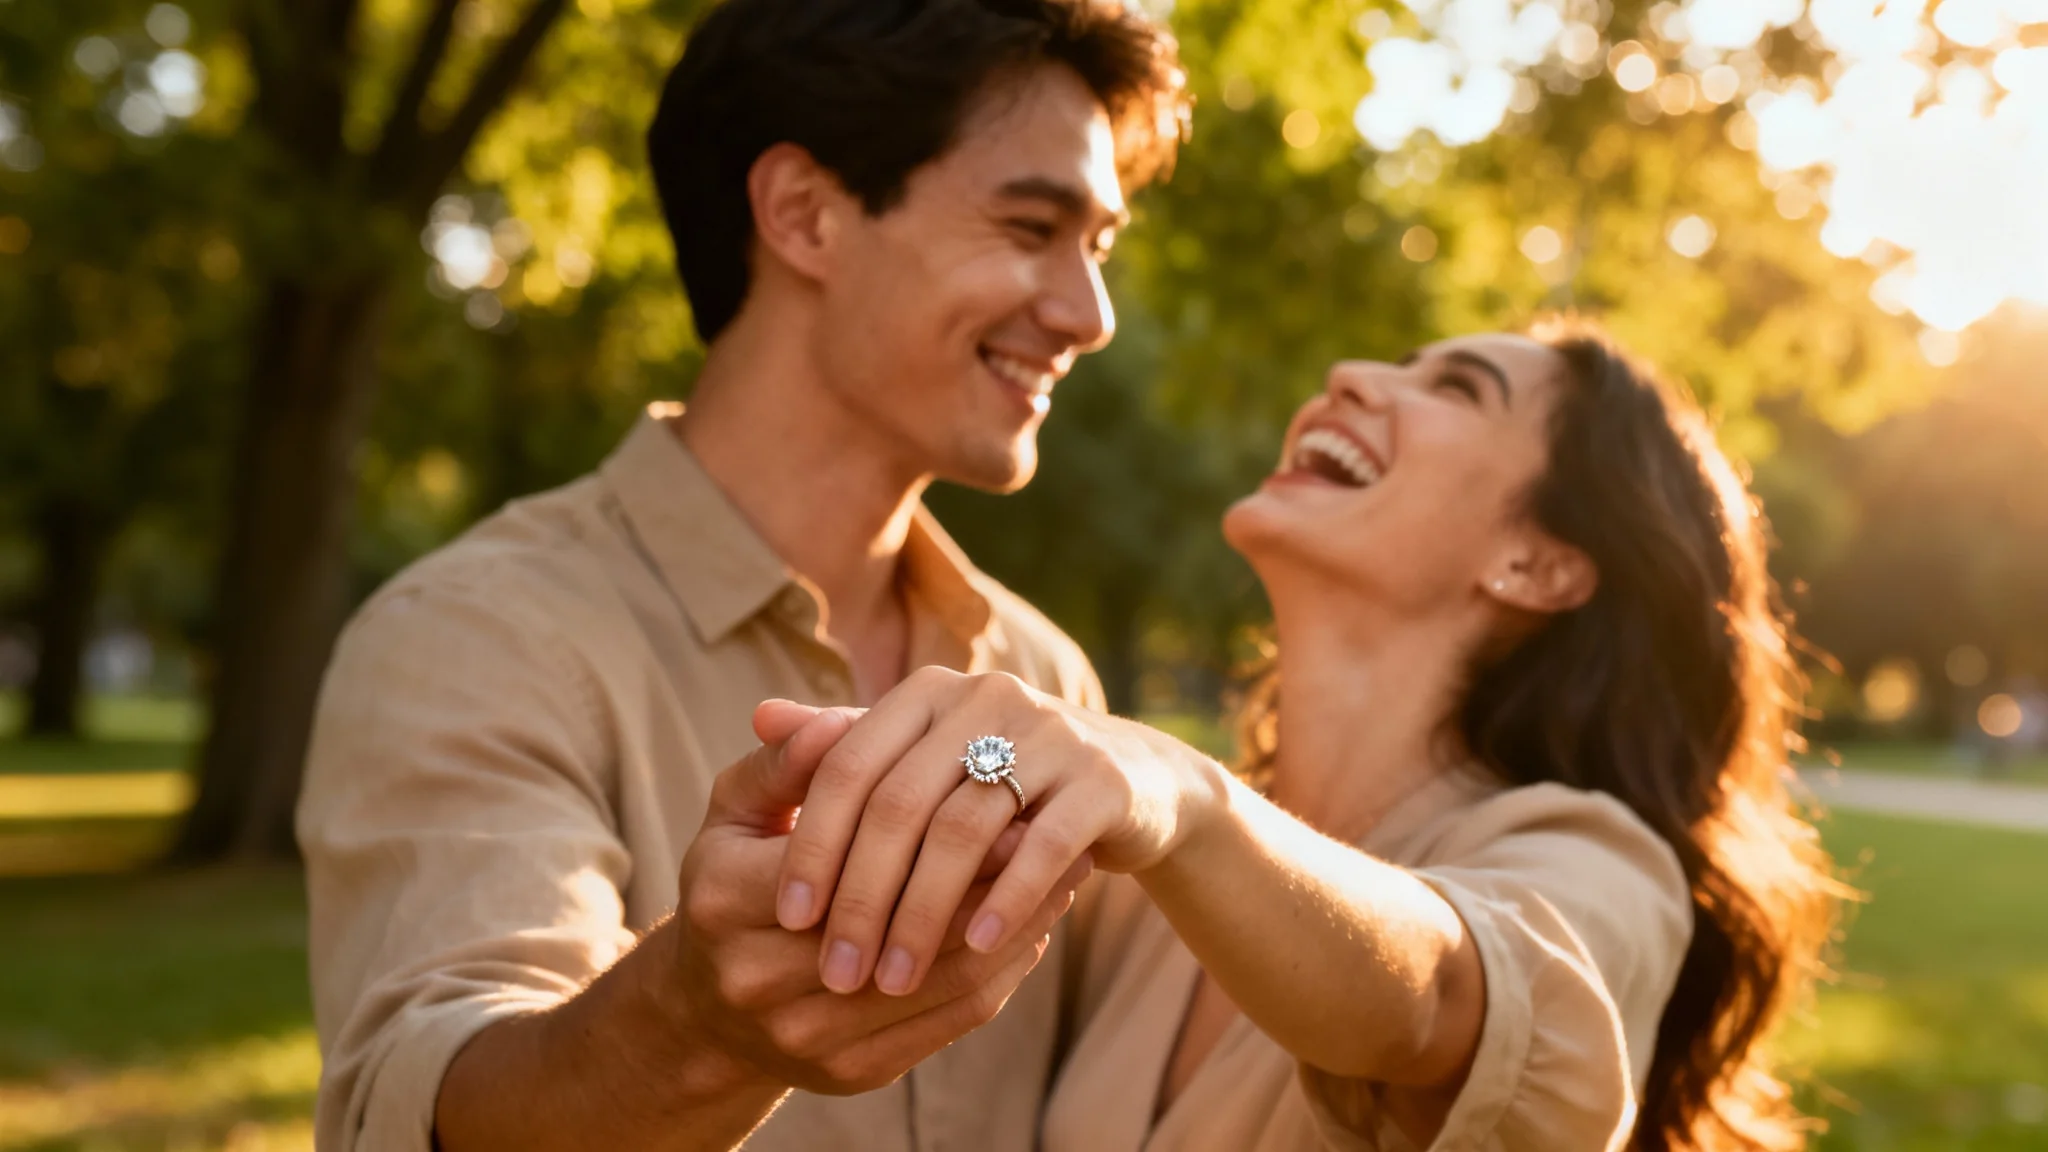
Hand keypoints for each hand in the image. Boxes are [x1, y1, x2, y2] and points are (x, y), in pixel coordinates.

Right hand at [649, 702, 1091, 1096]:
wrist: (708, 1006)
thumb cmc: (735, 880)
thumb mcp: (739, 810)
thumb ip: (788, 762)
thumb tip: (840, 720)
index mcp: (725, 900)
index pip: (849, 857)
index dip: (934, 826)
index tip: (998, 785)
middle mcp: (759, 979)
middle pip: (906, 921)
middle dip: (990, 875)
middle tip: (1049, 827)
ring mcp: (807, 1035)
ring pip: (942, 976)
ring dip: (1014, 925)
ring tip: (1061, 873)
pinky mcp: (851, 1073)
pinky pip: (950, 1019)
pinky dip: (1001, 970)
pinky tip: (1032, 926)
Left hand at [768, 670, 1228, 998]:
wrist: (1132, 781)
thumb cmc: (998, 779)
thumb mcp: (917, 757)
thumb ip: (842, 746)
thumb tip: (759, 718)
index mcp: (925, 692)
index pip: (847, 764)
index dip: (815, 843)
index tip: (789, 918)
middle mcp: (983, 698)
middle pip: (900, 802)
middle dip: (862, 895)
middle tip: (836, 971)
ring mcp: (1049, 734)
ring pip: (965, 829)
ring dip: (924, 913)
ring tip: (894, 978)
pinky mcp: (1102, 779)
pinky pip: (1044, 845)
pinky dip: (1006, 899)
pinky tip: (975, 946)